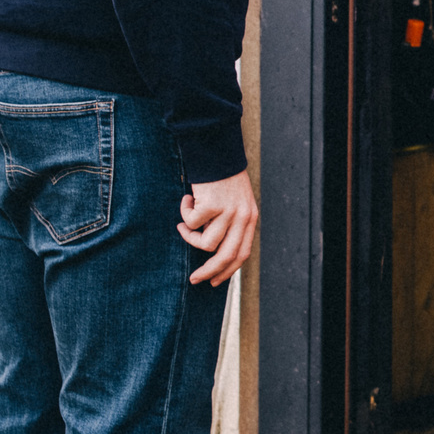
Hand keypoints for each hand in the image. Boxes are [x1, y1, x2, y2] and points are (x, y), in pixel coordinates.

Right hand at [180, 171, 259, 285]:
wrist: (217, 152)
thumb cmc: (222, 179)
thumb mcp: (235, 203)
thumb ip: (230, 225)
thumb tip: (213, 253)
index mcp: (250, 219)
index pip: (242, 254)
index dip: (228, 271)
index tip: (214, 282)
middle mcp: (243, 217)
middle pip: (226, 256)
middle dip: (209, 272)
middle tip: (194, 279)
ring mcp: (228, 212)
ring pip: (205, 243)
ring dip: (190, 236)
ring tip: (184, 223)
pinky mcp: (211, 205)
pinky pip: (191, 223)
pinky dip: (185, 213)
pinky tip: (187, 199)